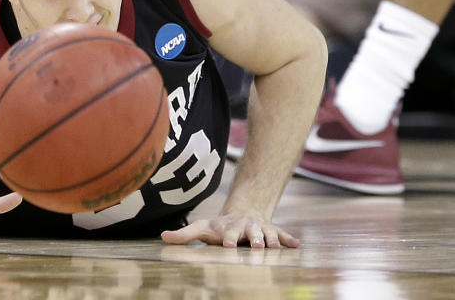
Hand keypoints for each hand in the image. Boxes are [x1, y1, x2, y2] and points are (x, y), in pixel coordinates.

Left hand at [161, 214, 298, 247]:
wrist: (242, 213)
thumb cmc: (219, 227)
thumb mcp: (202, 229)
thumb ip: (184, 235)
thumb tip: (163, 237)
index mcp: (228, 228)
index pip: (227, 233)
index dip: (228, 238)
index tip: (228, 245)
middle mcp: (245, 226)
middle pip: (250, 232)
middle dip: (253, 238)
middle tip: (256, 246)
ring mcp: (260, 228)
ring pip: (268, 233)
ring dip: (272, 240)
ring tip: (275, 247)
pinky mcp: (273, 231)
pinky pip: (283, 234)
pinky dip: (289, 239)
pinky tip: (297, 245)